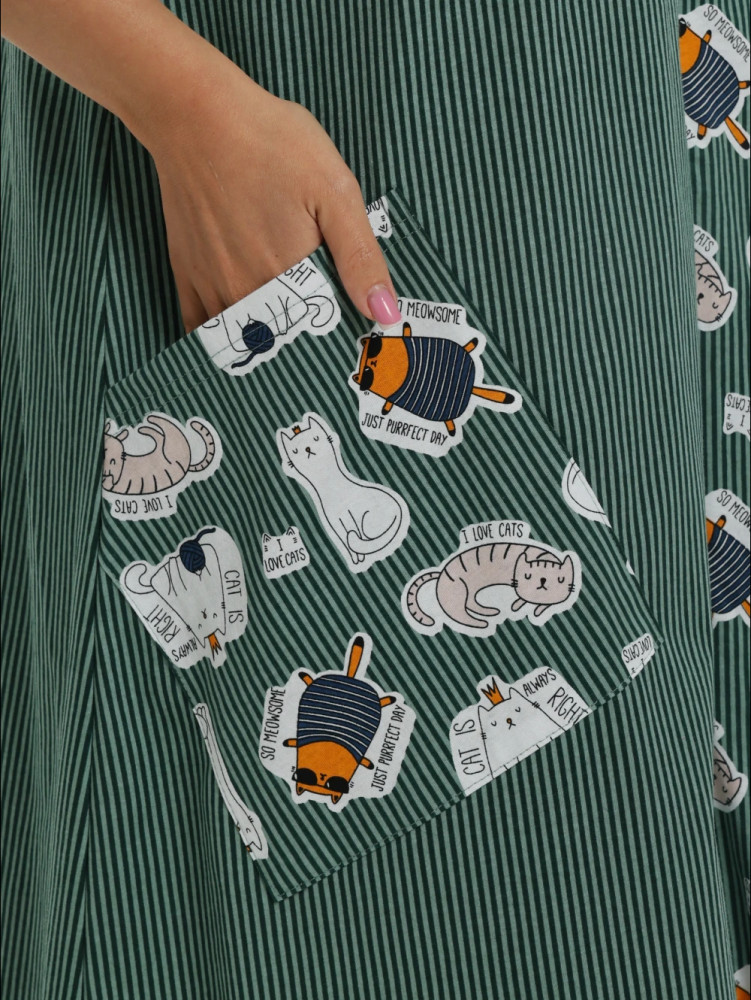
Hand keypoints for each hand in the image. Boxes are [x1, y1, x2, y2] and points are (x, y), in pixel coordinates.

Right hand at [2, 0, 400, 334]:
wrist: (194, 113)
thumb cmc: (270, 143)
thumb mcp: (334, 191)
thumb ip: (360, 257)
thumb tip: (384, 313)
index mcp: (289, 278)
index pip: (321, 338)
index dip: (339, 354)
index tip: (355, 364)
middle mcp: (247, 293)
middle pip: (282, 348)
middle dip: (305, 360)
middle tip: (326, 368)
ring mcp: (212, 287)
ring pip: (243, 344)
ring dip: (265, 357)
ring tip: (288, 366)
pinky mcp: (187, 274)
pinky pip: (200, 330)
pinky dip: (221, 345)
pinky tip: (239, 351)